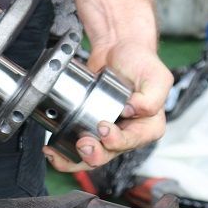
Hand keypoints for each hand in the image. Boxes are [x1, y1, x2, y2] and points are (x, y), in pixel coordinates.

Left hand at [43, 41, 172, 171]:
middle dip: (94, 154)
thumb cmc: (140, 63)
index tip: (103, 127)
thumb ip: (151, 97)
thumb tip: (134, 110)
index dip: (118, 139)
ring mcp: (107, 132)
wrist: (117, 49)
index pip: (134, 141)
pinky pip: (77, 146)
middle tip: (83, 143)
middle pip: (110, 153)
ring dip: (75, 158)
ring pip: (92, 155)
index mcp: (148, 127)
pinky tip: (51, 150)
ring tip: (58, 152)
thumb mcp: (156, 77)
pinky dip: (63, 153)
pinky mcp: (88, 125)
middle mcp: (128, 133)